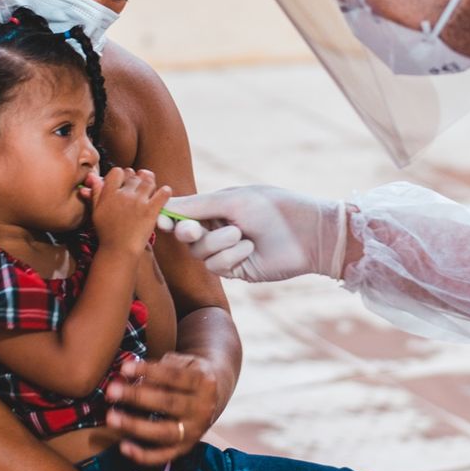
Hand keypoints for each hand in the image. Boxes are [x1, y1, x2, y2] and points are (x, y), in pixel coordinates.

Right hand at [84, 168, 170, 253]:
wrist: (119, 250)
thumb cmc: (107, 233)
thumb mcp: (96, 212)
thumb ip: (95, 193)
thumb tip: (92, 177)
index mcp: (109, 194)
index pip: (118, 171)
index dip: (122, 174)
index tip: (125, 182)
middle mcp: (124, 195)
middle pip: (134, 175)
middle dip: (137, 179)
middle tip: (138, 187)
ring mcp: (139, 202)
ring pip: (149, 180)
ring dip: (150, 182)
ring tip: (149, 189)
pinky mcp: (151, 210)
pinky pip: (163, 193)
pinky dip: (165, 191)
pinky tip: (162, 194)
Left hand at [104, 352, 218, 464]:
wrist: (216, 395)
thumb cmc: (190, 374)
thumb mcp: (184, 363)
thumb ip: (160, 367)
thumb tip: (128, 373)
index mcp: (203, 382)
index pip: (174, 376)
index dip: (149, 371)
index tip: (125, 367)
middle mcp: (202, 408)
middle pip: (168, 403)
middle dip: (138, 397)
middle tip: (112, 391)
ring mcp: (195, 431)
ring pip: (165, 432)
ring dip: (136, 426)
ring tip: (112, 417)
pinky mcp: (185, 448)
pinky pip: (164, 455)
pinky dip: (143, 455)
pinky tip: (124, 446)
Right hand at [156, 186, 347, 280]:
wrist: (307, 233)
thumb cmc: (273, 208)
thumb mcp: (233, 201)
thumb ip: (198, 205)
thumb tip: (165, 202)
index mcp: (217, 207)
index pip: (184, 213)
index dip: (169, 217)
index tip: (162, 219)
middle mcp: (219, 229)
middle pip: (186, 236)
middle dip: (189, 232)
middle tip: (193, 229)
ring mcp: (227, 251)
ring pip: (199, 253)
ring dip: (217, 243)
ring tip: (241, 234)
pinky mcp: (236, 270)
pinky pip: (216, 266)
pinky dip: (230, 256)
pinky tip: (249, 248)